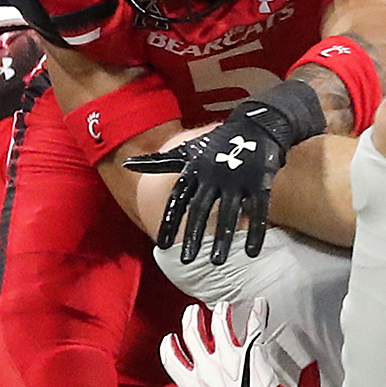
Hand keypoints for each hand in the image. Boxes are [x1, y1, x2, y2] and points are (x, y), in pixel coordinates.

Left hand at [125, 82, 325, 263]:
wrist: (254, 125)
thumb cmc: (215, 143)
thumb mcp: (185, 151)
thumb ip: (158, 163)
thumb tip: (126, 164)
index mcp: (193, 170)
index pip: (177, 199)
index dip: (168, 222)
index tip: (160, 246)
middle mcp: (213, 176)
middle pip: (200, 209)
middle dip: (192, 235)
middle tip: (186, 260)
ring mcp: (237, 180)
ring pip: (228, 214)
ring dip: (223, 239)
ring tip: (217, 261)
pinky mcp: (259, 182)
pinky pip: (259, 211)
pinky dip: (256, 232)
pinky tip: (252, 253)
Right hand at [159, 301, 318, 386]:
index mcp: (191, 385)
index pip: (171, 357)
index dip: (170, 345)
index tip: (172, 339)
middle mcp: (206, 367)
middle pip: (192, 333)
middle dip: (191, 318)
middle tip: (194, 312)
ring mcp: (229, 357)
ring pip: (219, 323)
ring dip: (220, 312)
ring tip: (223, 307)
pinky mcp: (252, 354)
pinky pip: (254, 326)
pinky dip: (258, 313)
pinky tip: (261, 304)